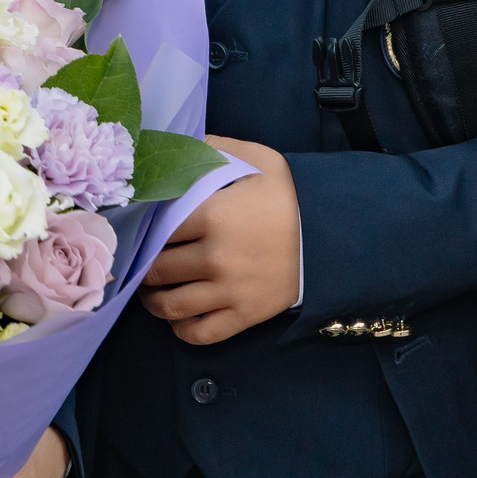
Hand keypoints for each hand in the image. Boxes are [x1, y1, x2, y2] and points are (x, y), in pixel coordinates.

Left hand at [141, 137, 299, 343]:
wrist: (333, 232)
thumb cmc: (290, 195)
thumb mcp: (258, 160)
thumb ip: (215, 147)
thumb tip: (179, 144)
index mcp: (213, 217)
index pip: (157, 229)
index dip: (145, 231)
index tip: (142, 231)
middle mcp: (216, 257)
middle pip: (158, 269)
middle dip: (146, 266)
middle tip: (145, 262)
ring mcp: (229, 291)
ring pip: (170, 306)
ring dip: (154, 301)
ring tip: (153, 291)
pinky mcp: (244, 315)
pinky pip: (199, 333)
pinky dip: (182, 329)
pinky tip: (178, 318)